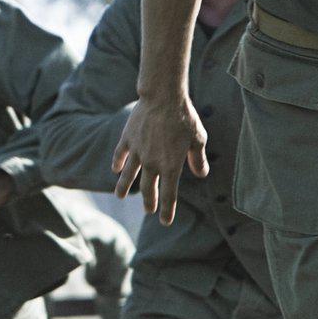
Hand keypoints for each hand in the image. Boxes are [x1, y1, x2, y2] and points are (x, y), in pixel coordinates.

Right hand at [112, 96, 208, 225]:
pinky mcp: (128, 139)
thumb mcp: (198, 139)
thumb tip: (201, 174)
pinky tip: (115, 169)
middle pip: (148, 189)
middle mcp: (152, 163)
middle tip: (148, 210)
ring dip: (123, 187)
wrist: (163, 98)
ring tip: (120, 196)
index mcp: (171, 166)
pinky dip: (118, 163)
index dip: (167, 210)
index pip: (168, 195)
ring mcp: (137, 152)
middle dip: (149, 201)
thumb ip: (197, 159)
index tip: (165, 221)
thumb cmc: (184, 118)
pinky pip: (120, 154)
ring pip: (128, 175)